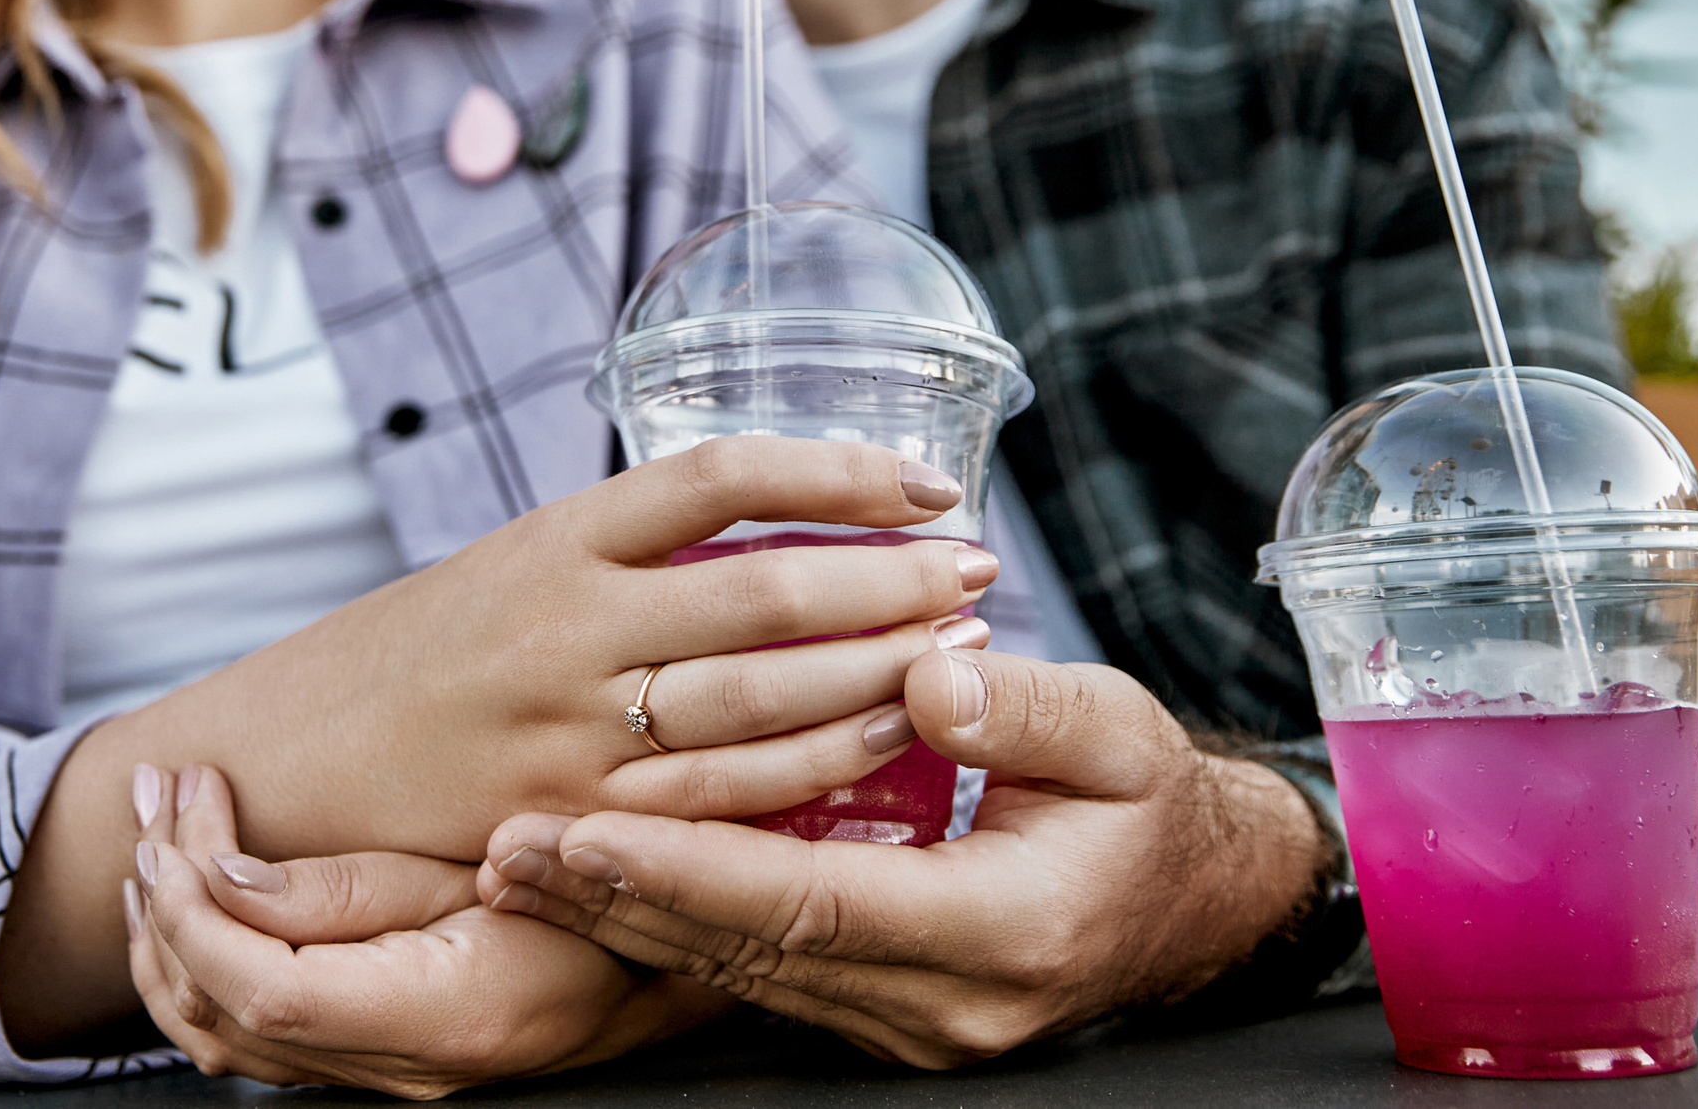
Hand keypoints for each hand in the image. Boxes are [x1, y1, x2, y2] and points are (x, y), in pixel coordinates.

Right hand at [2, 437, 995, 1046]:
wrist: (271, 773)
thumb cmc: (402, 662)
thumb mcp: (501, 571)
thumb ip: (620, 561)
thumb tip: (763, 535)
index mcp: (551, 535)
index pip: (723, 474)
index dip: (841, 470)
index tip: (924, 478)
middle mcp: (566, 622)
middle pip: (772, 589)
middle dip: (896, 580)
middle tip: (982, 568)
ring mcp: (571, 729)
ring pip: (763, 695)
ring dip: (880, 672)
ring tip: (961, 650)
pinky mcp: (573, 819)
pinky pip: (720, 793)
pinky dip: (813, 769)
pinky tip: (881, 745)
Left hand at [123, 763, 731, 1096]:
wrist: (676, 964)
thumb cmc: (609, 899)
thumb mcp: (500, 862)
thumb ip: (358, 885)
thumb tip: (225, 878)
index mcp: (439, 1018)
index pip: (265, 989)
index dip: (199, 904)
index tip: (186, 802)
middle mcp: (403, 1071)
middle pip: (222, 1016)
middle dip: (167, 896)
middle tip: (159, 792)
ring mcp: (385, 1076)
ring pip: (221, 1039)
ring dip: (170, 932)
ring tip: (161, 833)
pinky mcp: (375, 1058)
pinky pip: (252, 1039)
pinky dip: (201, 966)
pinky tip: (195, 897)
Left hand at [479, 652, 1326, 1066]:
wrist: (1190, 900)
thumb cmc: (1147, 802)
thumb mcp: (1118, 735)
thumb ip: (1025, 710)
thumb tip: (927, 675)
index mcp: (1003, 931)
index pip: (815, 906)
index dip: (695, 871)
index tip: (592, 830)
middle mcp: (943, 1001)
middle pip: (749, 956)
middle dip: (620, 903)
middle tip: (507, 852)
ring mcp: (908, 1021)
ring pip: (737, 974)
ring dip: (623, 922)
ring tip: (516, 868)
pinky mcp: (879, 1009)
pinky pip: (757, 972)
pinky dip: (669, 930)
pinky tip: (595, 889)